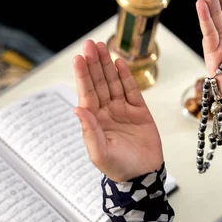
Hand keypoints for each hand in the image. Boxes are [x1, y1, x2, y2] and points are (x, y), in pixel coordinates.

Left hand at [73, 40, 163, 181]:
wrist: (144, 176)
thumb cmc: (119, 168)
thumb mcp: (100, 153)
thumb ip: (90, 130)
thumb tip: (77, 108)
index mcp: (94, 120)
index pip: (87, 93)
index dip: (83, 75)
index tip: (79, 58)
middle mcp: (106, 112)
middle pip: (99, 83)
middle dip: (94, 63)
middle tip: (90, 44)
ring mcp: (122, 110)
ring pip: (113, 82)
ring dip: (107, 65)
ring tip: (102, 47)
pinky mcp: (139, 112)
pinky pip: (131, 90)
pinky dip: (125, 76)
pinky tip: (119, 63)